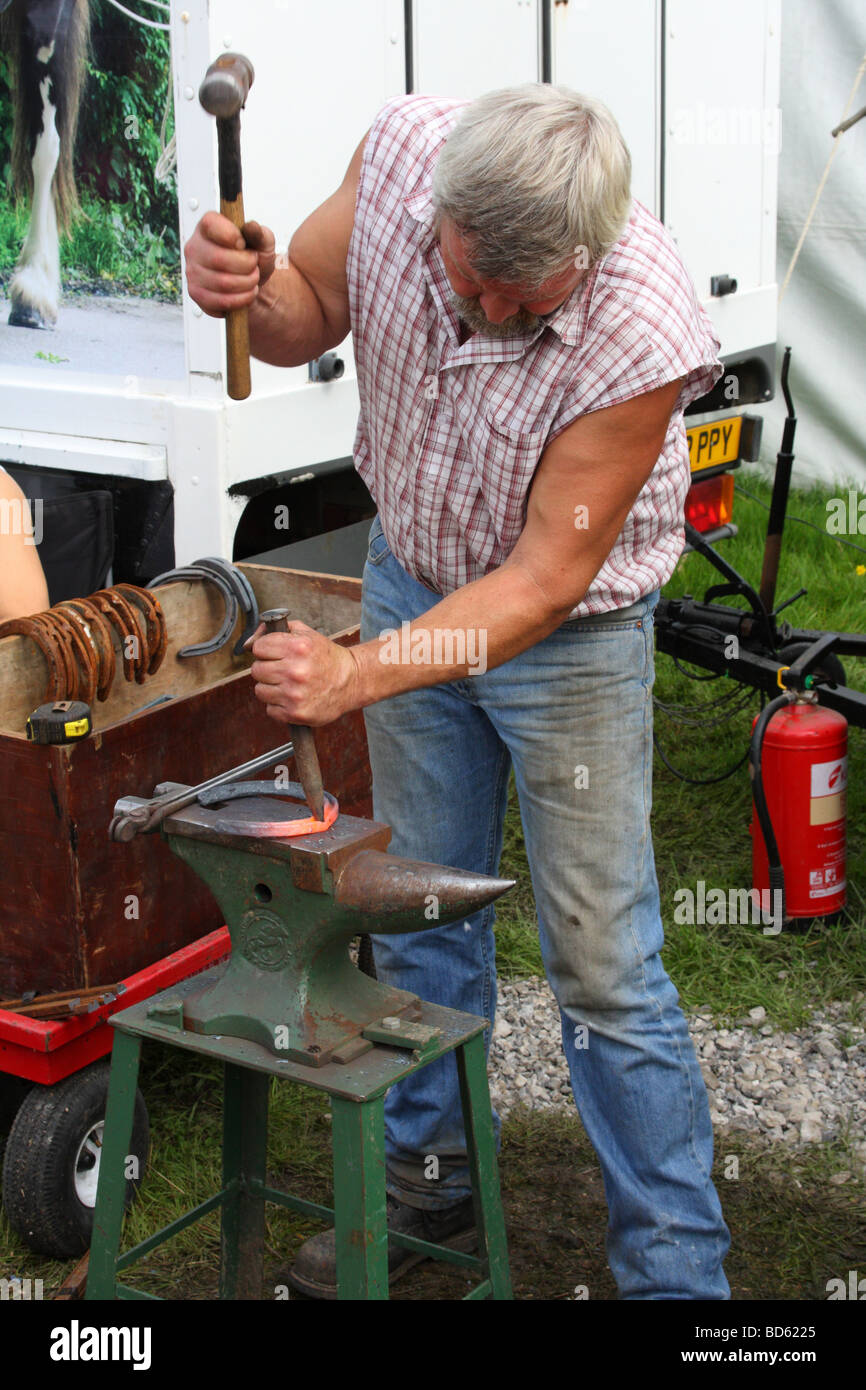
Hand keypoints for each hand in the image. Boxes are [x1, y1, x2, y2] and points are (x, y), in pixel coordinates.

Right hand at [183, 212, 275, 317]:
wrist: (250, 282)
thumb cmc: (252, 257)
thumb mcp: (262, 242)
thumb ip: (260, 233)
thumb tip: (251, 227)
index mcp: (207, 226)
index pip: (211, 224)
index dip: (232, 236)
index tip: (243, 245)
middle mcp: (194, 247)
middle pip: (219, 259)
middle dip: (247, 266)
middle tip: (254, 267)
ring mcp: (192, 271)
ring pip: (222, 283)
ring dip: (247, 284)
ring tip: (252, 280)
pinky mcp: (196, 293)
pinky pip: (220, 301)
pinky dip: (241, 300)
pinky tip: (246, 293)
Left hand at [246, 620, 362, 725]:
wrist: (351, 681)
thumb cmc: (326, 657)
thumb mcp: (305, 634)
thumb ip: (273, 631)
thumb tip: (247, 644)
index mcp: (297, 647)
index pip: (258, 648)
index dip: (266, 650)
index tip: (276, 654)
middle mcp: (295, 671)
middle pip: (256, 670)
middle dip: (268, 669)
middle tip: (284, 670)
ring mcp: (295, 694)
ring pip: (260, 691)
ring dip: (272, 688)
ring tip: (289, 684)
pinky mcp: (296, 713)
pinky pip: (270, 709)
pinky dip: (279, 705)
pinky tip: (293, 698)